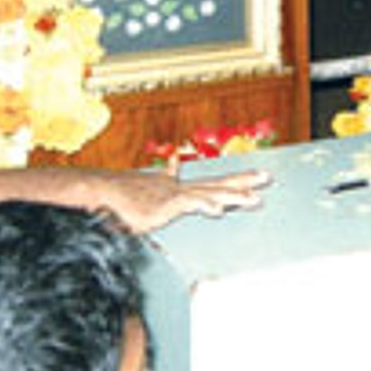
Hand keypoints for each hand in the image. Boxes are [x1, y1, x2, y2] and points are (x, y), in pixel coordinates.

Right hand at [104, 164, 268, 232]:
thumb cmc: (126, 192)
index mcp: (183, 189)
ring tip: (253, 199)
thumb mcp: (151, 184)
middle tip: (267, 177)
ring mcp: (174, 195)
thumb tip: (175, 161)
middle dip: (244, 181)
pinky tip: (218, 209)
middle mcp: (182, 189)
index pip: (216, 183)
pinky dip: (203, 205)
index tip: (257, 177)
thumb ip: (167, 175)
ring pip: (210, 194)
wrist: (104, 190)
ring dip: (232, 196)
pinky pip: (188, 204)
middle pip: (219, 183)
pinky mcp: (164, 204)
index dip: (238, 180)